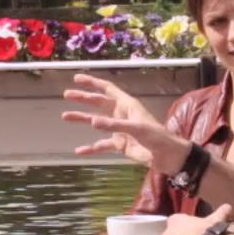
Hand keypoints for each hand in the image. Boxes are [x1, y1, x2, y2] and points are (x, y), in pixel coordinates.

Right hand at [62, 74, 190, 173]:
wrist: (168, 156)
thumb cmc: (157, 137)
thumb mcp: (136, 128)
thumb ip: (114, 125)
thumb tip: (92, 121)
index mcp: (127, 105)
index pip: (107, 89)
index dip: (93, 83)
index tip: (78, 79)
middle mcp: (121, 114)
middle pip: (99, 103)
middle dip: (83, 98)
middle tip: (67, 94)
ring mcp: (119, 130)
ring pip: (97, 122)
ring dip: (82, 118)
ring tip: (65, 116)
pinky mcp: (120, 145)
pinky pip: (102, 145)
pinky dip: (91, 148)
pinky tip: (79, 151)